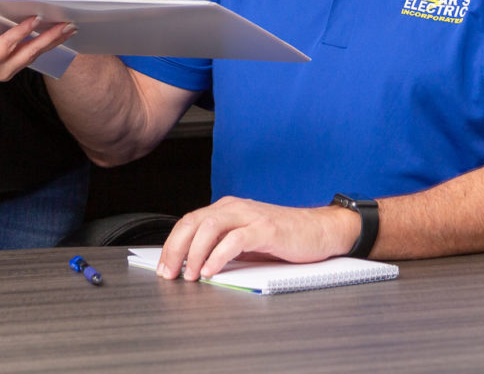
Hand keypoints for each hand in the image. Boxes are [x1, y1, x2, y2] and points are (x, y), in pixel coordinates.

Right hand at [0, 17, 75, 85]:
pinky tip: (58, 34)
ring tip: (70, 28)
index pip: (7, 45)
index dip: (21, 32)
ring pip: (34, 54)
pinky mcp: (11, 67)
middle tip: (68, 25)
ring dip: (53, 41)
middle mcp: (0, 69)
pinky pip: (32, 55)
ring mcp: (8, 70)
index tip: (35, 18)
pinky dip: (46, 45)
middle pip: (29, 52)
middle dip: (49, 38)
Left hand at [156, 196, 360, 280]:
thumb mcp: (246, 243)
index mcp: (228, 210)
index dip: (172, 244)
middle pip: (194, 222)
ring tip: (188, 275)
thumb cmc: (285, 238)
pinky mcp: (266, 229)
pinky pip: (235, 239)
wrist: (320, 231)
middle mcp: (235, 208)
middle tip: (168, 273)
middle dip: (175, 249)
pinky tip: (210, 270)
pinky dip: (218, 256)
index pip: (190, 222)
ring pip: (210, 227)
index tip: (163, 267)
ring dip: (194, 252)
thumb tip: (193, 266)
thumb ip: (222, 247)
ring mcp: (251, 216)